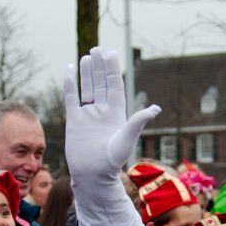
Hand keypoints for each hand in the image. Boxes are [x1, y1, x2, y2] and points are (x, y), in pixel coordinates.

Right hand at [64, 47, 161, 180]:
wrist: (93, 176)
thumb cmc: (112, 161)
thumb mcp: (127, 138)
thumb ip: (137, 121)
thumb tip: (155, 109)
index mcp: (116, 113)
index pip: (115, 85)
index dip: (113, 69)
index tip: (110, 53)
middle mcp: (103, 112)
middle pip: (102, 83)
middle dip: (100, 67)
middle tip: (98, 49)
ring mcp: (88, 116)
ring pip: (87, 88)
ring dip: (87, 73)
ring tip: (87, 57)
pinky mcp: (74, 121)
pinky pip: (71, 98)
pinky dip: (70, 84)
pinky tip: (70, 70)